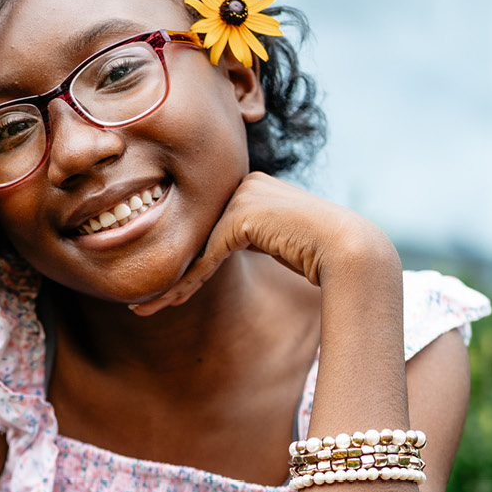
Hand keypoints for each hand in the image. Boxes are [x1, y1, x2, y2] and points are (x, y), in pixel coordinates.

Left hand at [131, 172, 396, 315]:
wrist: (348, 248)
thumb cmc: (320, 250)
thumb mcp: (276, 238)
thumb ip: (250, 234)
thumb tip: (220, 252)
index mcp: (251, 183)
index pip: (210, 224)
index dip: (187, 257)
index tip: (165, 284)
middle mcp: (242, 183)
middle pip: (196, 233)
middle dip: (171, 269)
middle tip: (142, 300)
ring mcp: (240, 197)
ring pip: (195, 246)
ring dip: (170, 283)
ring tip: (143, 308)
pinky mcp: (240, 218)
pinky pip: (206, 257)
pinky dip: (186, 283)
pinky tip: (165, 304)